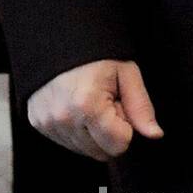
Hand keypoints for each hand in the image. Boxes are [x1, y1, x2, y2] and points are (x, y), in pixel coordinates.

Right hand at [27, 59, 163, 160]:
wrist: (62, 40)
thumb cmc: (98, 55)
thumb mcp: (127, 73)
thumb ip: (141, 106)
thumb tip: (155, 134)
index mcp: (87, 105)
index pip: (119, 144)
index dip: (128, 127)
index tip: (122, 105)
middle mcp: (63, 119)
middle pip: (102, 152)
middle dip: (112, 132)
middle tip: (109, 103)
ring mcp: (48, 124)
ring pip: (85, 151)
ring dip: (95, 134)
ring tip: (94, 103)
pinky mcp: (38, 125)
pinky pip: (67, 143)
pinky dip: (79, 131)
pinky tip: (79, 108)